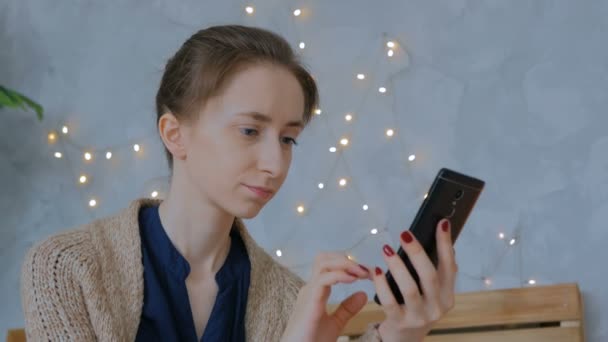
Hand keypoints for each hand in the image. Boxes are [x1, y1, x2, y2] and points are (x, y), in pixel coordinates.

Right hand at [281, 252, 371, 341]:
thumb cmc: (311, 341)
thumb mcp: (335, 324)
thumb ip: (347, 309)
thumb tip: (363, 294)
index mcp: (316, 291)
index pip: (330, 265)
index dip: (349, 264)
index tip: (368, 272)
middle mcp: (311, 287)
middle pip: (324, 258)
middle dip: (346, 258)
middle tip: (365, 269)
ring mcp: (309, 292)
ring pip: (323, 263)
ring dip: (345, 263)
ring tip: (362, 272)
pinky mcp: (309, 301)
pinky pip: (323, 280)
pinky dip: (339, 275)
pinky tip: (353, 279)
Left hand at [371, 218, 458, 341]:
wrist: (405, 338)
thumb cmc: (417, 306)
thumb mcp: (431, 290)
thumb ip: (434, 269)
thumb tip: (437, 235)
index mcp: (447, 294)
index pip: (450, 266)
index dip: (446, 244)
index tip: (442, 223)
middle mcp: (437, 306)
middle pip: (429, 276)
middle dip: (417, 252)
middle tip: (404, 234)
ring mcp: (419, 316)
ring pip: (410, 288)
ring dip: (397, 266)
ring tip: (386, 250)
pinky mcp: (400, 322)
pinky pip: (390, 302)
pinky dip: (382, 285)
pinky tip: (376, 271)